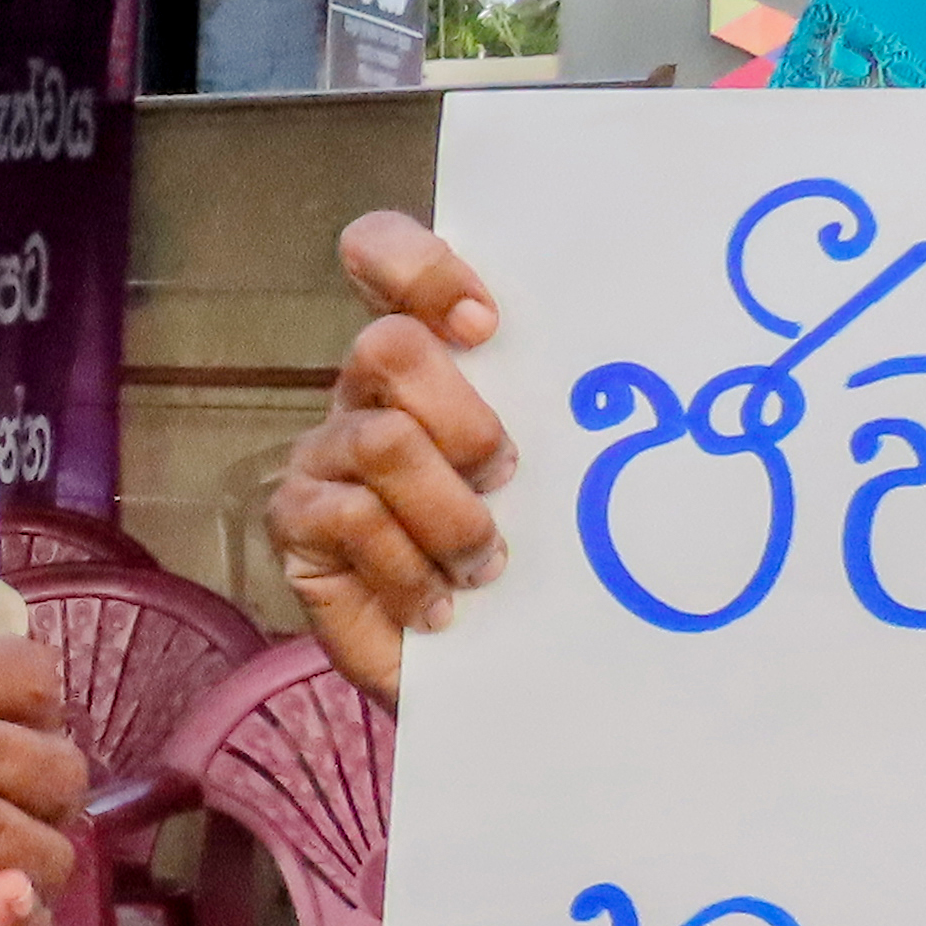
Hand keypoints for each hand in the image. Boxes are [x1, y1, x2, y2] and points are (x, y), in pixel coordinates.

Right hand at [267, 211, 514, 701]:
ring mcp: (321, 456)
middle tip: (505, 478)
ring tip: (485, 567)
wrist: (484, 671)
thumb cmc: (528, 561)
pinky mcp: (295, 524)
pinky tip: (438, 609)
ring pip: (382, 441)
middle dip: (464, 419)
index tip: (487, 325)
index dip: (423, 268)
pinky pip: (355, 521)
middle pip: (389, 346)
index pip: (383, 254)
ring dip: (452, 515)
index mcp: (427, 358)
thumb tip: (630, 385)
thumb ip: (557, 418)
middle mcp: (362, 393)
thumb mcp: (552, 480)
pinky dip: (410, 571)